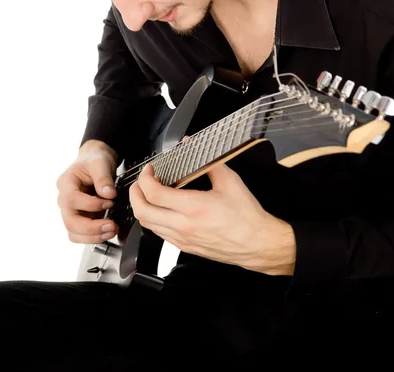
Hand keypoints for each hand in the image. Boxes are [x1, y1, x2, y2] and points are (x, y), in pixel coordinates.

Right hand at [56, 140, 118, 243]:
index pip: (71, 200)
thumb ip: (103, 178)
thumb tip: (109, 195)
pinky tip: (108, 232)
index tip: (109, 202)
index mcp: (66, 183)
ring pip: (73, 232)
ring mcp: (71, 211)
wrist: (95, 160)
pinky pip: (81, 234)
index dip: (90, 205)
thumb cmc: (94, 159)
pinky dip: (94, 237)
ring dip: (93, 236)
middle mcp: (64, 199)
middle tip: (111, 225)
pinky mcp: (80, 217)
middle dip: (92, 228)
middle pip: (70, 221)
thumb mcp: (100, 162)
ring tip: (112, 231)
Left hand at [129, 161, 295, 274]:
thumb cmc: (247, 216)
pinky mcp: (186, 247)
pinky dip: (154, 220)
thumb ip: (208, 161)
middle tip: (140, 182)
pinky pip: (160, 234)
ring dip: (142, 207)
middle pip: (142, 212)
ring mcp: (183, 239)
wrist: (258, 243)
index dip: (146, 179)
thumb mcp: (230, 181)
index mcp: (193, 208)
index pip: (154, 193)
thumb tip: (191, 145)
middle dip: (135, 194)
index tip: (150, 170)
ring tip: (148, 194)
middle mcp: (184, 226)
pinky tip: (162, 210)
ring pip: (148, 225)